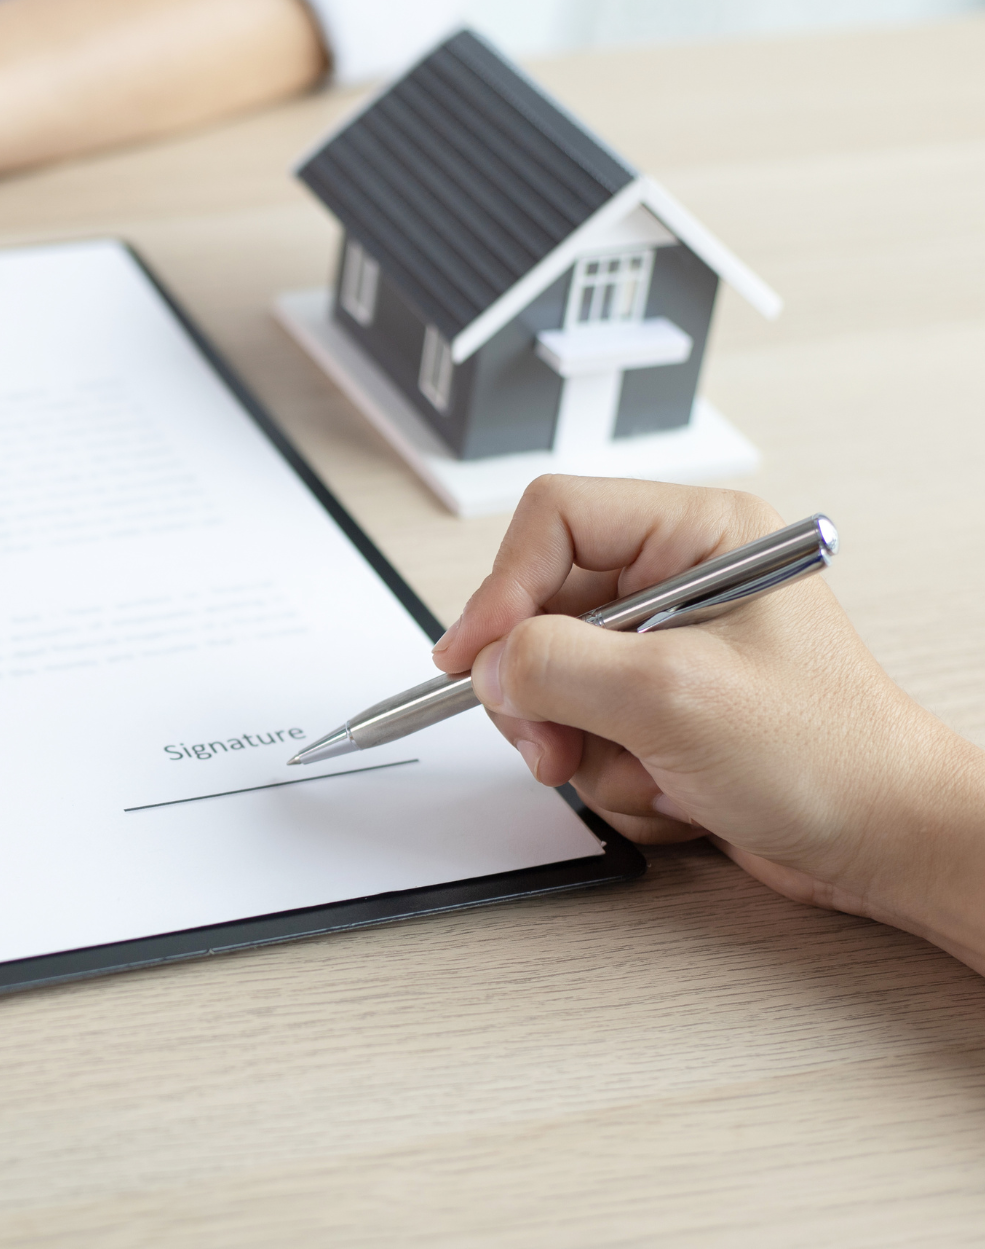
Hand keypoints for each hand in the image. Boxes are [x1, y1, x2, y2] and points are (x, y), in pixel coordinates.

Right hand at [431, 476, 984, 967]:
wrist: (885, 842)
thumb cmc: (831, 756)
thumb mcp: (675, 696)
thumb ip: (560, 666)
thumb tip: (489, 662)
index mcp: (702, 535)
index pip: (557, 520)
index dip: (503, 585)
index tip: (476, 657)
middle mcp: (680, 580)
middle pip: (539, 608)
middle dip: (541, 691)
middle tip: (551, 742)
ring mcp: (666, 649)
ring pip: (552, 682)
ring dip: (581, 745)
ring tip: (641, 773)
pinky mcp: (658, 710)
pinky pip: (583, 733)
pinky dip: (612, 775)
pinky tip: (671, 790)